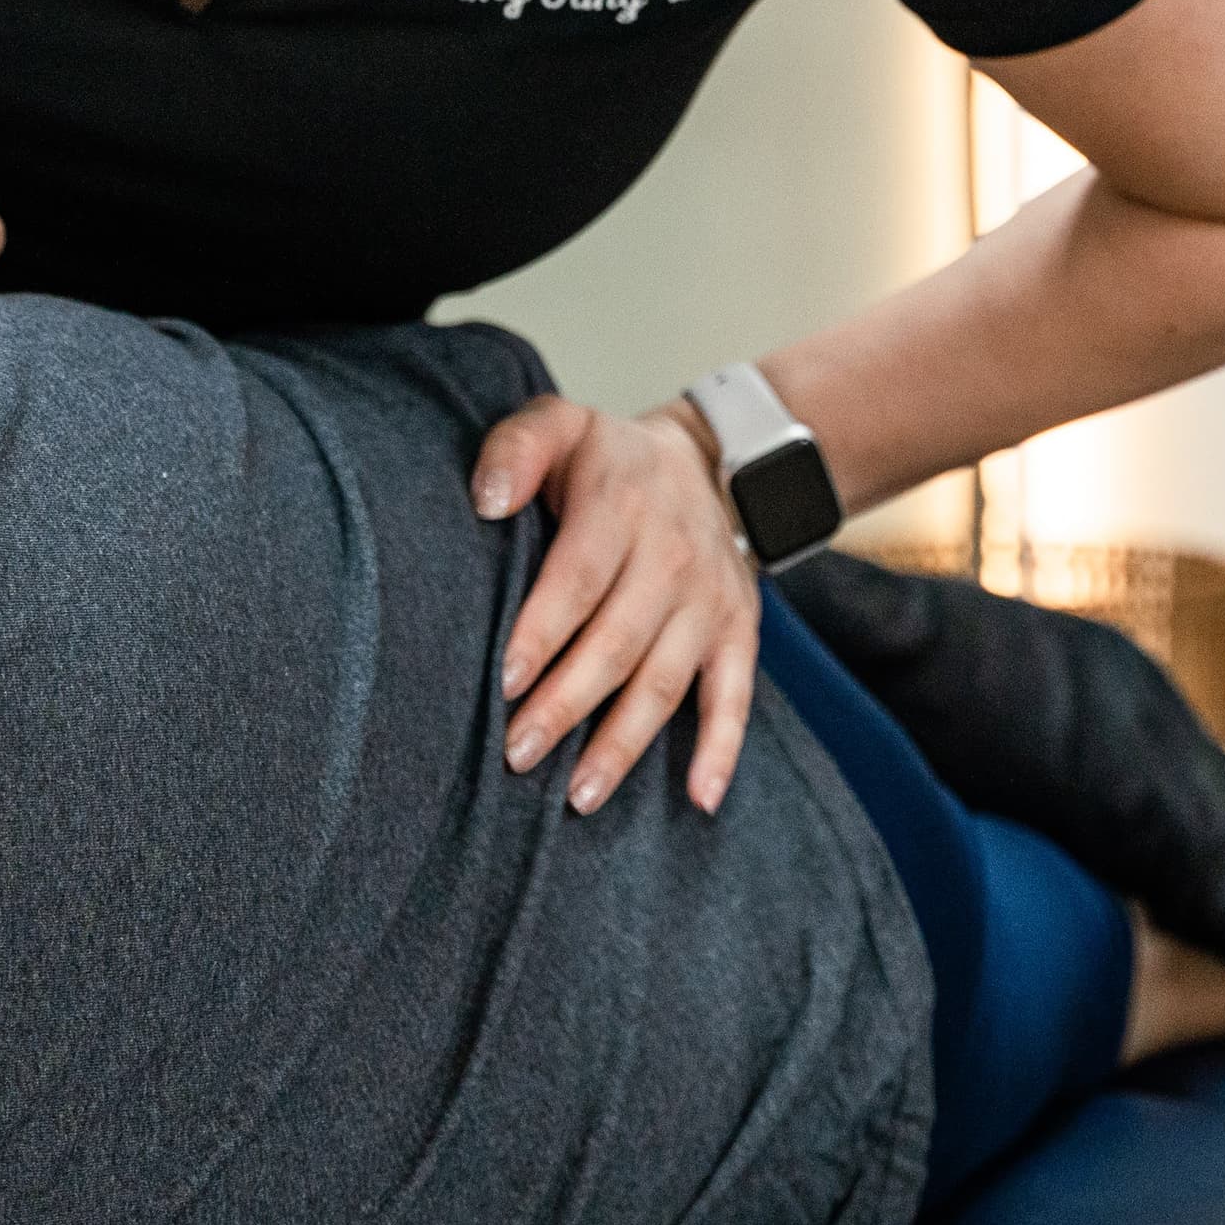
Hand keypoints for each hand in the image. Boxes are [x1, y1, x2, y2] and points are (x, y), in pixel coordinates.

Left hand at [473, 394, 759, 815]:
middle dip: (568, 704)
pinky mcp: (739, 630)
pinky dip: (722, 749)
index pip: (579, 578)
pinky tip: (699, 799)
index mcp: (622, 505)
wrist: (704, 463)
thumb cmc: (604, 461)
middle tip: (518, 753)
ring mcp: (710, 599)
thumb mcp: (559, 425)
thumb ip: (516, 448)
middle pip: (618, 642)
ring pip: (666, 682)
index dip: (544, 632)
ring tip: (577, 795)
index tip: (506, 682)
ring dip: (624, 744)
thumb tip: (485, 502)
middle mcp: (673, 556)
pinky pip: (737, 696)